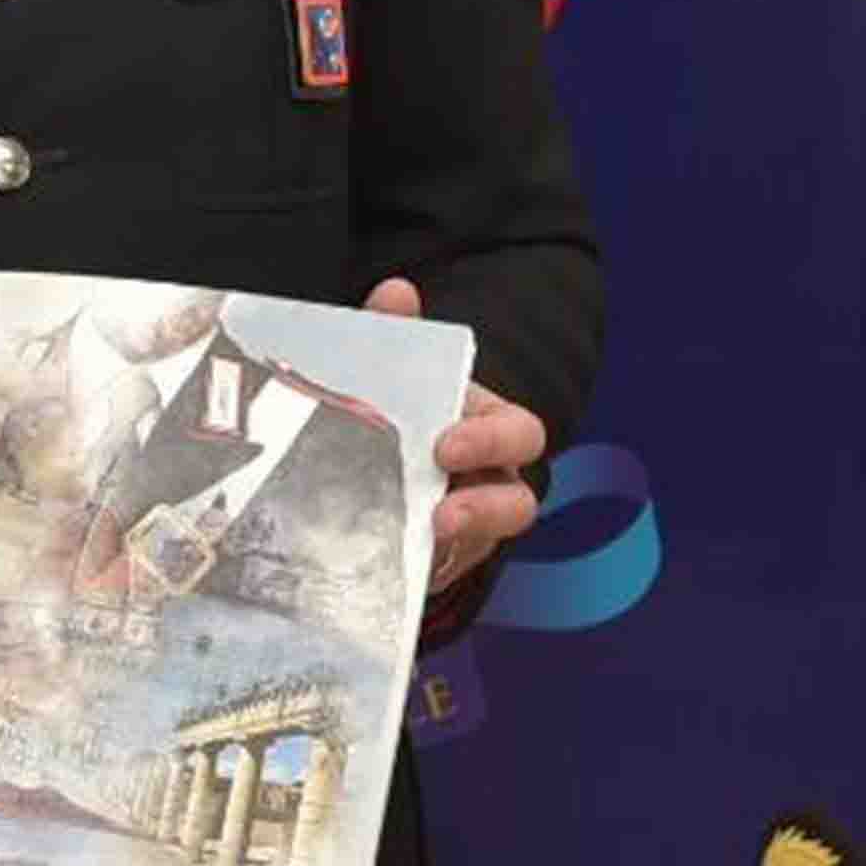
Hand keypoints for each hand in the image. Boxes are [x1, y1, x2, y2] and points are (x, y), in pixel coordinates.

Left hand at [366, 274, 547, 590]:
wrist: (347, 468)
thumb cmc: (385, 410)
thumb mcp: (382, 371)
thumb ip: (390, 332)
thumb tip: (397, 292)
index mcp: (484, 429)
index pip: (519, 434)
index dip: (493, 441)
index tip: (445, 446)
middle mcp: (486, 482)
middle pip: (518, 501)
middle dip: (487, 504)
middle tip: (442, 507)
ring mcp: (465, 530)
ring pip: (486, 544)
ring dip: (463, 544)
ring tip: (426, 540)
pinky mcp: (436, 566)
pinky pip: (440, 574)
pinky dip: (419, 567)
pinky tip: (385, 562)